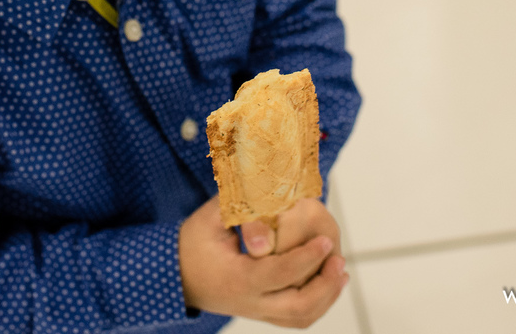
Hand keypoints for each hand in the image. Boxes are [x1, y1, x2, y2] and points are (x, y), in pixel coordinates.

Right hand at [178, 196, 348, 327]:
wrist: (175, 274)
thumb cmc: (193, 241)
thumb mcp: (211, 218)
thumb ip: (242, 208)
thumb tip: (276, 196)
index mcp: (237, 279)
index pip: (279, 274)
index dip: (306, 258)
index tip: (326, 240)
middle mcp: (248, 302)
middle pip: (297, 307)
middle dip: (324, 285)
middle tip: (339, 259)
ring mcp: (255, 311)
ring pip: (299, 317)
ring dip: (325, 297)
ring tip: (340, 271)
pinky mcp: (260, 313)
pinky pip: (293, 318)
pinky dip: (316, 304)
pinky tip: (329, 284)